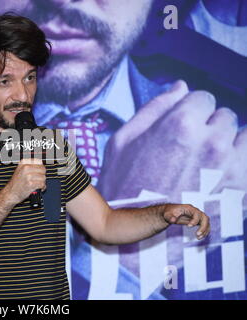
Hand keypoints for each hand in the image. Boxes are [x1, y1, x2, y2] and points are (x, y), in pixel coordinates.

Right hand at [3, 158, 45, 204]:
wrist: (10, 193)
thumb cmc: (16, 183)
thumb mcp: (20, 170)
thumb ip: (30, 166)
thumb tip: (42, 165)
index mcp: (23, 163)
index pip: (39, 161)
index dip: (41, 167)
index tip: (40, 171)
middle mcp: (25, 168)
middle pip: (43, 169)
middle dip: (42, 175)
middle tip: (39, 179)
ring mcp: (28, 176)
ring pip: (43, 177)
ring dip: (43, 182)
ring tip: (38, 184)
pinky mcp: (30, 184)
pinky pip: (42, 184)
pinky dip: (42, 187)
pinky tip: (39, 188)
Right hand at [98, 80, 246, 204]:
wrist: (135, 233)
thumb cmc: (124, 187)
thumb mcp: (123, 141)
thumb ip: (154, 108)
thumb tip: (180, 86)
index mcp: (180, 125)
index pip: (202, 97)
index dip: (188, 110)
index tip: (179, 126)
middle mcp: (211, 141)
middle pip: (223, 115)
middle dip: (207, 125)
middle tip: (187, 148)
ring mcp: (231, 166)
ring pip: (241, 135)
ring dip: (225, 142)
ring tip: (203, 162)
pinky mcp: (242, 188)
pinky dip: (238, 160)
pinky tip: (218, 172)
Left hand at [163, 204, 210, 239]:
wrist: (170, 213)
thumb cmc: (169, 213)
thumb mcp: (167, 214)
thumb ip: (170, 217)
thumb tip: (173, 220)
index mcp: (189, 208)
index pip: (197, 213)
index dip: (195, 220)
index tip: (188, 226)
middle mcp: (195, 211)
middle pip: (205, 218)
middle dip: (203, 227)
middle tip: (197, 234)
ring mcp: (198, 216)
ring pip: (206, 222)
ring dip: (205, 231)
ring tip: (198, 238)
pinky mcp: (198, 221)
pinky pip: (205, 226)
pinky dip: (204, 232)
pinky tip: (199, 237)